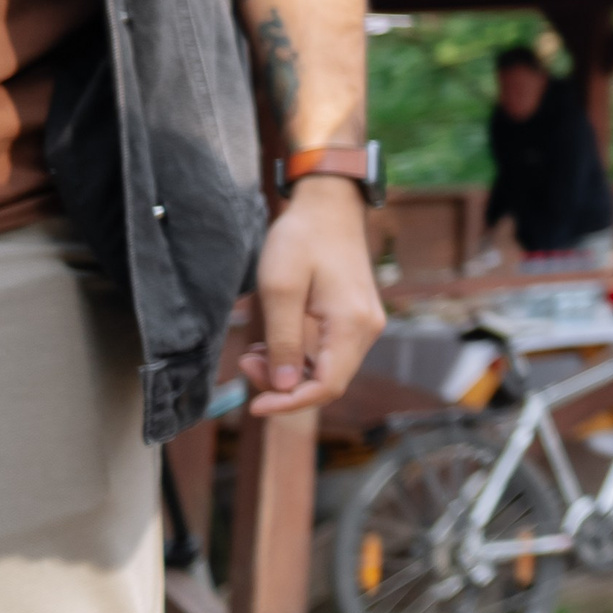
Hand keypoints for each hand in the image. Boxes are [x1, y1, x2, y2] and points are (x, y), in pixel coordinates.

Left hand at [240, 177, 385, 415]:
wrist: (329, 205)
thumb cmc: (302, 239)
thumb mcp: (280, 289)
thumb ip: (283, 341)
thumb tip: (285, 386)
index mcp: (352, 324)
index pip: (327, 386)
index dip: (289, 404)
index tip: (252, 407)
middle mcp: (367, 329)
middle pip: (328, 382)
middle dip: (283, 385)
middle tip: (245, 361)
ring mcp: (364, 323)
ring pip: (327, 369)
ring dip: (289, 371)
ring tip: (253, 350)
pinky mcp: (355, 317)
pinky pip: (329, 352)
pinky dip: (298, 356)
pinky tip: (272, 342)